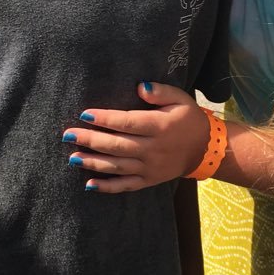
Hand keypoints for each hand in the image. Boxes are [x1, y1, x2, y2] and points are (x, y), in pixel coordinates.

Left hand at [62, 82, 211, 192]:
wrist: (205, 149)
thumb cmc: (188, 119)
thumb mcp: (180, 98)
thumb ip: (160, 91)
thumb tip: (140, 87)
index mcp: (159, 126)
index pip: (127, 122)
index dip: (104, 118)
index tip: (84, 114)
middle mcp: (153, 149)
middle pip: (116, 145)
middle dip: (90, 140)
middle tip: (68, 135)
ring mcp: (150, 168)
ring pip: (117, 166)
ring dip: (93, 162)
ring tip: (72, 158)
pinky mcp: (149, 180)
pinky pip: (126, 186)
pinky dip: (107, 187)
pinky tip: (89, 185)